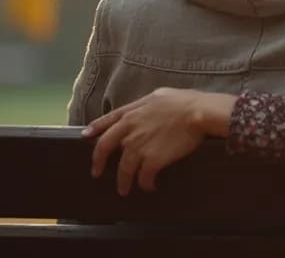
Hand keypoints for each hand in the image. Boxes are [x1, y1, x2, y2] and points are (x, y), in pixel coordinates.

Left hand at [82, 87, 236, 194]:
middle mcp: (129, 131)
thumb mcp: (159, 95)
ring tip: (124, 190)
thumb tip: (144, 107)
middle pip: (105, 148)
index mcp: (131, 113)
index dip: (95, 129)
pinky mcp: (152, 160)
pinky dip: (145, 184)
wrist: (198, 114)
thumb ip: (145, 105)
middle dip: (98, 162)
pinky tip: (149, 187)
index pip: (106, 121)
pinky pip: (143, 177)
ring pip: (124, 169)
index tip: (86, 136)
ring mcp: (139, 147)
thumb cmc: (185, 101)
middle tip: (97, 173)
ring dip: (123, 182)